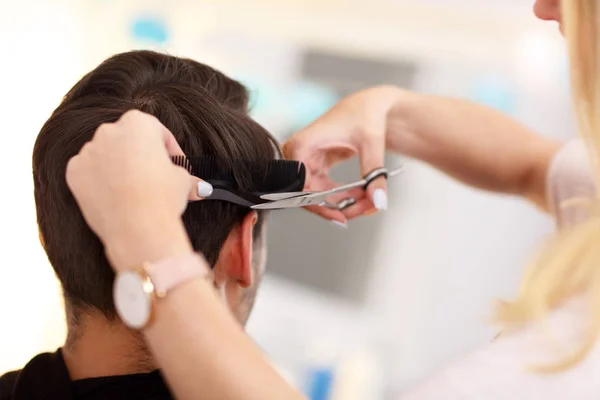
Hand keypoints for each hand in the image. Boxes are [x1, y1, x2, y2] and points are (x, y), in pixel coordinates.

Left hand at [65, 110, 212, 267]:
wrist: (136, 227)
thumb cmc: (162, 196)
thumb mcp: (183, 182)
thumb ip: (187, 177)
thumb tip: (201, 188)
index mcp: (138, 123)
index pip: (158, 131)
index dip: (171, 150)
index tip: (177, 166)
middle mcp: (109, 131)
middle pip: (129, 139)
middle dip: (142, 155)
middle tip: (155, 177)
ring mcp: (89, 151)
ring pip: (106, 154)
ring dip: (119, 167)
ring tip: (135, 190)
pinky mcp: (74, 172)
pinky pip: (89, 171)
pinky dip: (100, 180)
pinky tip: (116, 196)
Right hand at [284, 86, 401, 223]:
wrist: (369, 105)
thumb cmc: (366, 114)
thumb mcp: (371, 143)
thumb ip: (374, 173)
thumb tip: (379, 201)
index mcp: (302, 145)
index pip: (300, 186)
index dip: (319, 205)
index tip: (342, 216)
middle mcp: (297, 154)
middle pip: (308, 195)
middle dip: (338, 207)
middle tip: (365, 210)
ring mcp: (304, 162)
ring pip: (317, 197)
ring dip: (343, 204)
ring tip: (369, 203)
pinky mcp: (314, 168)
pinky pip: (323, 192)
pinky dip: (342, 197)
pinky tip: (362, 196)